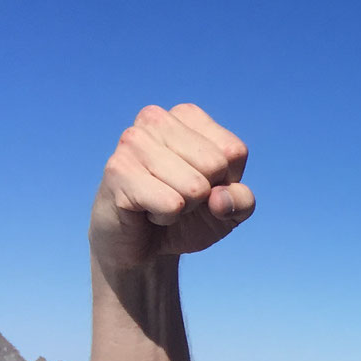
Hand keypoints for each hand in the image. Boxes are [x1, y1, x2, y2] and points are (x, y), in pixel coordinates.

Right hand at [89, 104, 253, 274]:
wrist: (143, 245)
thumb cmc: (187, 218)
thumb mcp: (230, 210)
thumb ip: (242, 200)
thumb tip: (220, 198)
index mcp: (187, 115)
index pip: (234, 152)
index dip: (227, 181)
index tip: (202, 184)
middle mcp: (156, 119)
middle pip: (215, 165)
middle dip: (204, 194)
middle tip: (177, 195)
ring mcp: (133, 141)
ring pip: (194, 187)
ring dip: (183, 207)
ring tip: (161, 201)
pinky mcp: (118, 170)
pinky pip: (171, 204)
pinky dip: (165, 217)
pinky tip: (146, 209)